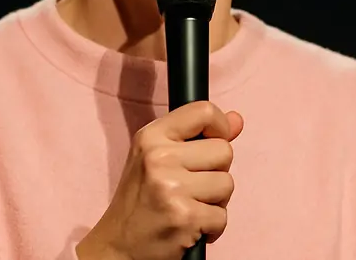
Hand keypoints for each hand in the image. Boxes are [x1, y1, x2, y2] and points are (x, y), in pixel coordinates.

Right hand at [76, 101, 243, 259]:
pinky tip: (191, 226)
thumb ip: (197, 136)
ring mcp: (172, 187)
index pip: (204, 111)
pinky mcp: (184, 217)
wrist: (118, 245)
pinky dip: (212, 227)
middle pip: (224, 151)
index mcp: (151, 136)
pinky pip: (222, 216)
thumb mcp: (158, 157)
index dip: (220, 127)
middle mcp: (159, 157)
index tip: (213, 142)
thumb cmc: (141, 199)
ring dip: (215, 201)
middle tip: (192, 187)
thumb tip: (237, 120)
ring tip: (190, 206)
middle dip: (216, 172)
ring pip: (227, 184)